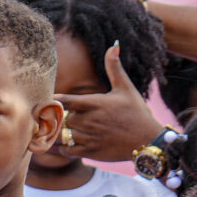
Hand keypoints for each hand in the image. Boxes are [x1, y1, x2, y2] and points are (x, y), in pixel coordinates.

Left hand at [55, 43, 165, 163]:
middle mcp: (90, 120)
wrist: (147, 139)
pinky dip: (61, 148)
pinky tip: (64, 143)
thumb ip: (114, 68)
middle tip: (56, 118)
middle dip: (61, 118)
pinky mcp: (89, 151)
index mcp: (95, 103)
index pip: (65, 101)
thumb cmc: (136, 112)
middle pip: (63, 118)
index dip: (56, 101)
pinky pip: (66, 151)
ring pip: (62, 135)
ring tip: (56, 131)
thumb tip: (113, 45)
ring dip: (58, 134)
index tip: (49, 101)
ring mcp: (89, 137)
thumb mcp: (125, 88)